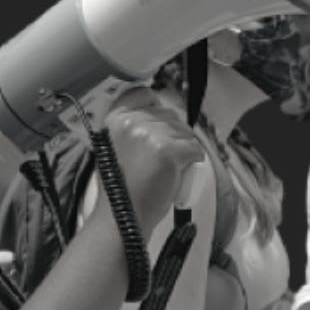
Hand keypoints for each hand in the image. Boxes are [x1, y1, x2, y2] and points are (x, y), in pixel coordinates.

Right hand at [100, 89, 207, 231]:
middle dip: (172, 134)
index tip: (156, 125)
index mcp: (114, 119)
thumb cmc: (121, 188)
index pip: (144, 93)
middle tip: (160, 159)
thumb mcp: (115, 147)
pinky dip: (191, 162)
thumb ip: (131, 127)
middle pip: (170, 114)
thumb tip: (160, 116)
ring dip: (183, 150)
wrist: (122, 216)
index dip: (155, 108)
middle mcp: (130, 121)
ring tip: (166, 169)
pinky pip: (194, 149)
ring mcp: (150, 134)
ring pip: (185, 131)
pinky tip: (177, 173)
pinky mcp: (169, 150)